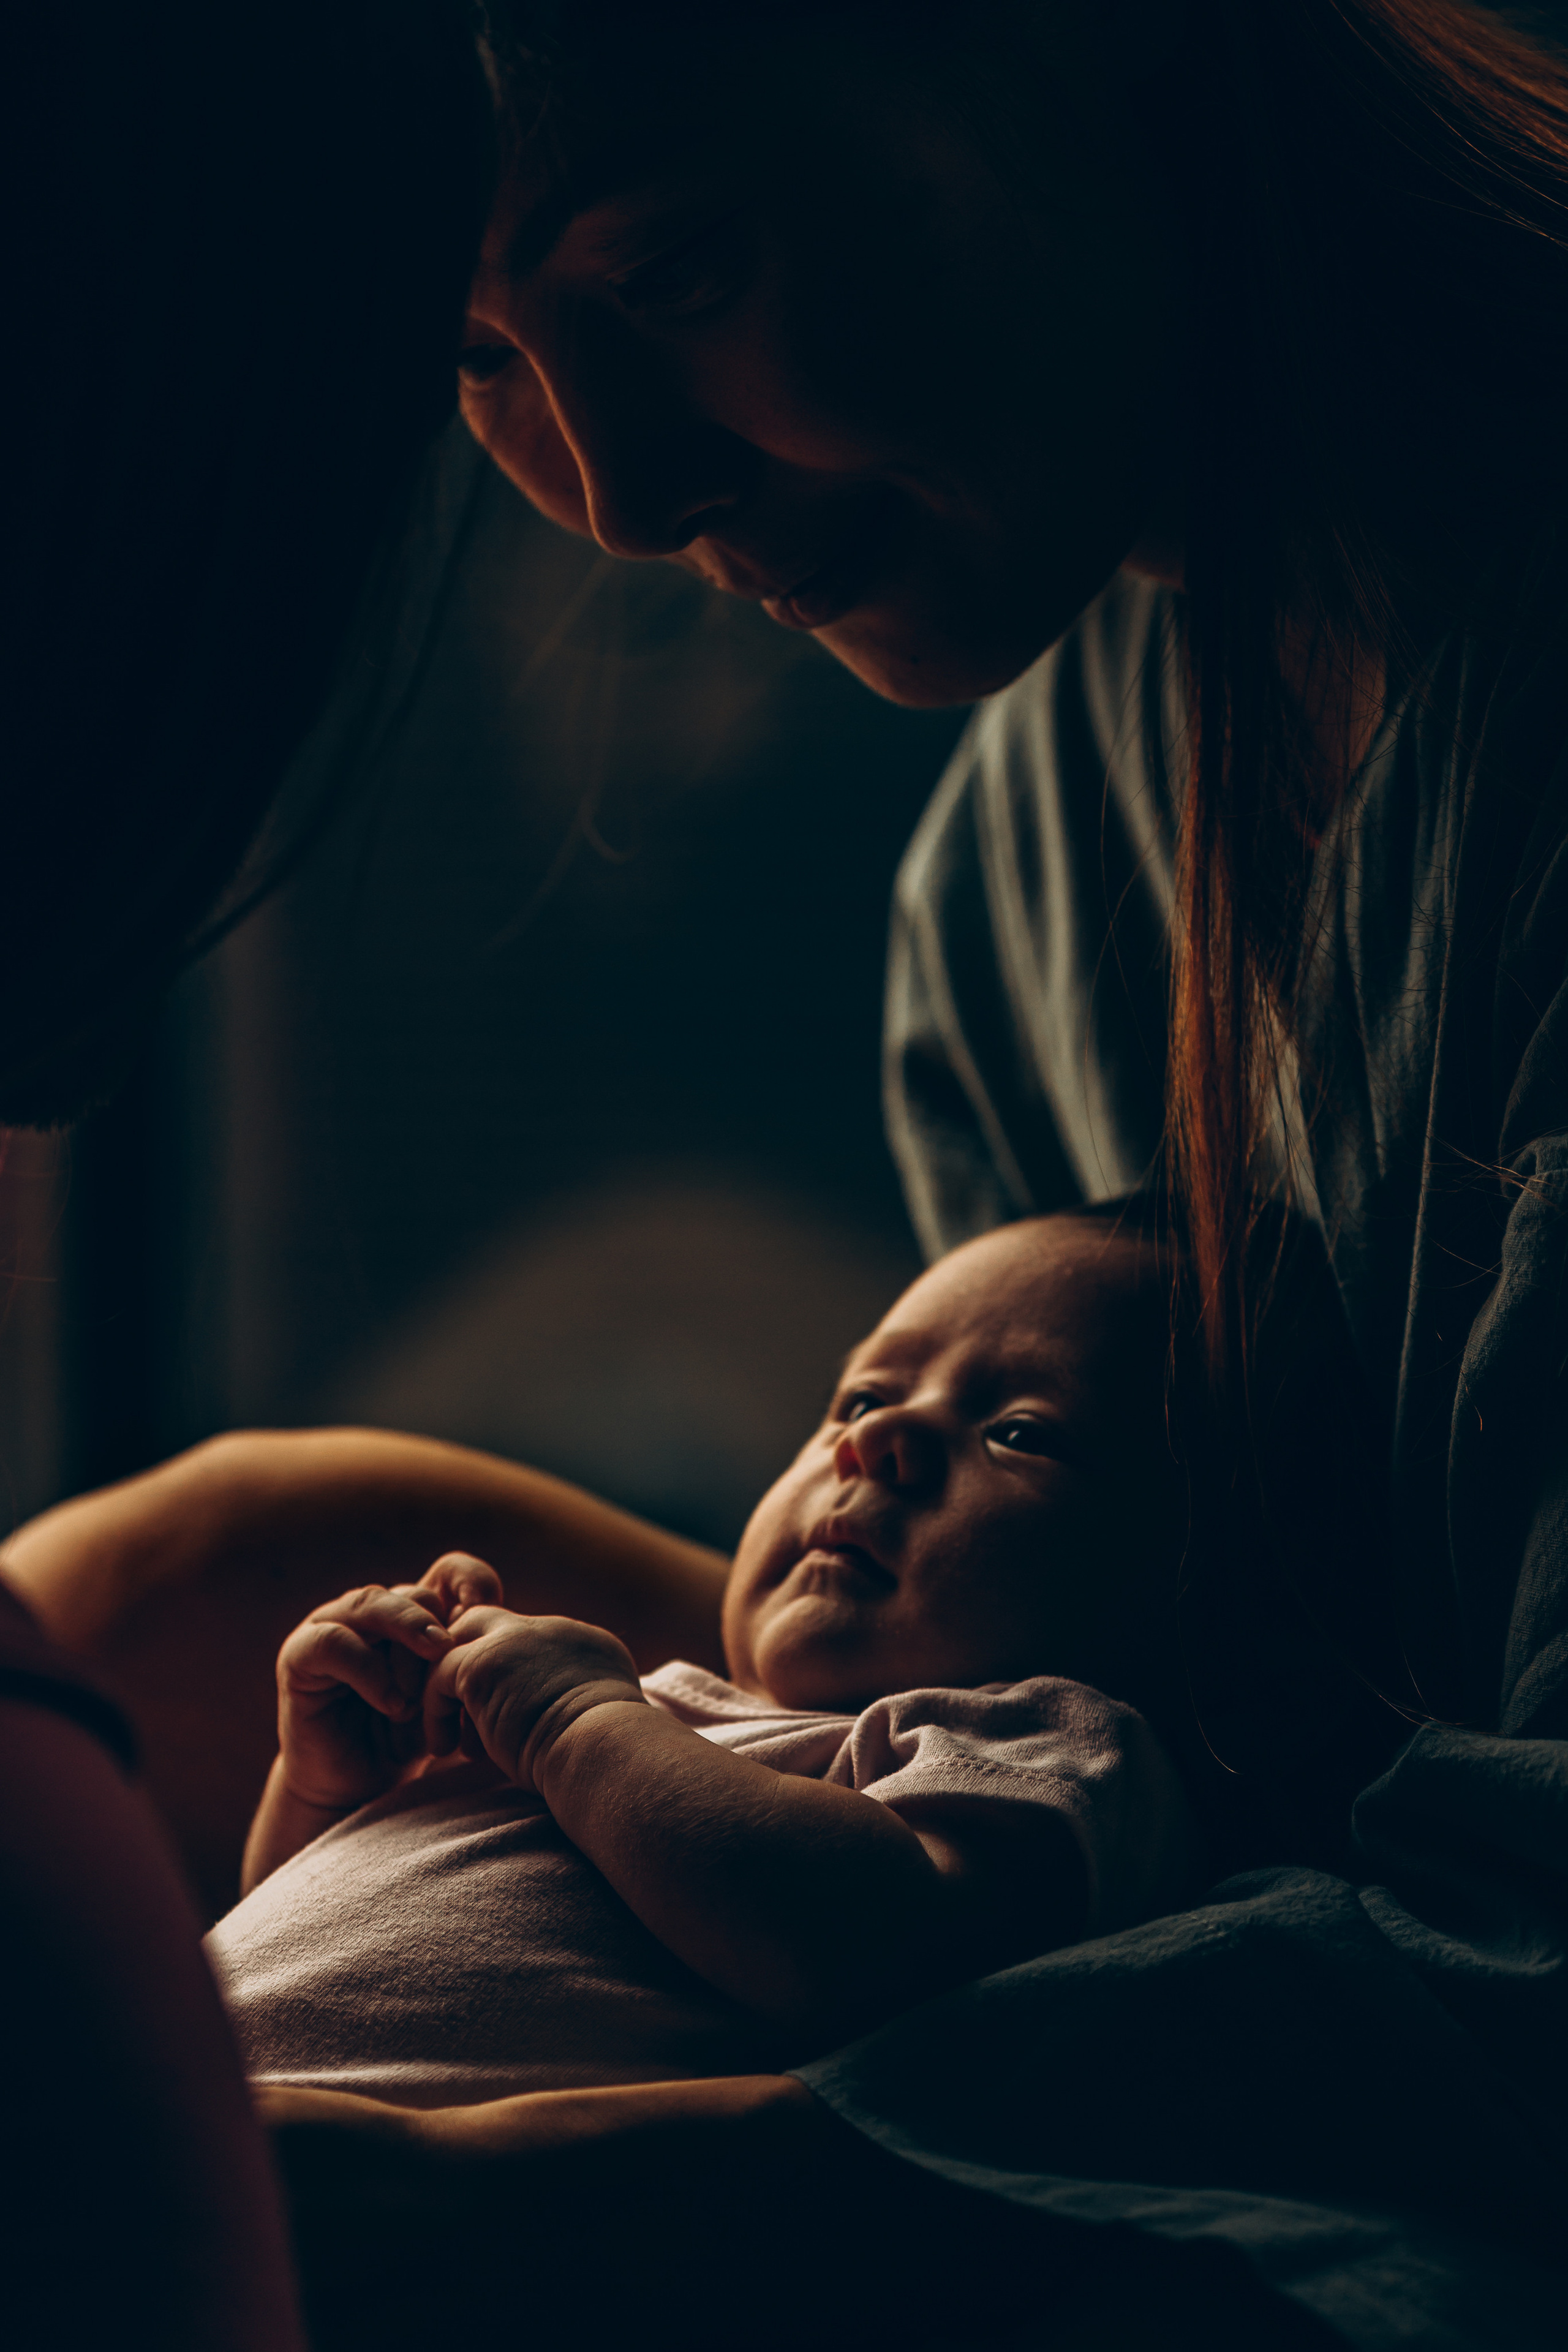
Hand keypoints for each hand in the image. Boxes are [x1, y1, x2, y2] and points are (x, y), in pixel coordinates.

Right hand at [277, 1553, 502, 1812]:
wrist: (358, 1789)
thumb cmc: (410, 1740)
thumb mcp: (448, 1698)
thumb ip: (467, 1661)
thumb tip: (501, 1624)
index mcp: (414, 1612)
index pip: (448, 1571)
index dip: (472, 1582)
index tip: (492, 1610)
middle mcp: (373, 1610)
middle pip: (413, 1591)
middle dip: (434, 1626)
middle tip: (450, 1654)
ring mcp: (332, 1626)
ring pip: (371, 1604)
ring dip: (402, 1641)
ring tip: (421, 1688)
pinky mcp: (299, 1655)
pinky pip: (332, 1642)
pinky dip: (367, 1669)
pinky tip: (392, 1704)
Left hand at [422, 1607, 643, 1790]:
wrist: (603, 1750)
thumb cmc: (607, 1754)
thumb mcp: (602, 1714)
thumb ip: (581, 1700)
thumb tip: (564, 1719)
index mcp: (583, 1643)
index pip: (532, 1642)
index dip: (511, 1675)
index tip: (504, 1718)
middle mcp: (551, 1630)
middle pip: (491, 1622)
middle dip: (472, 1662)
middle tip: (465, 1712)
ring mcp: (515, 1639)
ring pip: (460, 1643)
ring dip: (451, 1691)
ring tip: (451, 1742)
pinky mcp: (482, 1664)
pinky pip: (439, 1676)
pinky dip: (436, 1713)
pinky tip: (444, 1748)